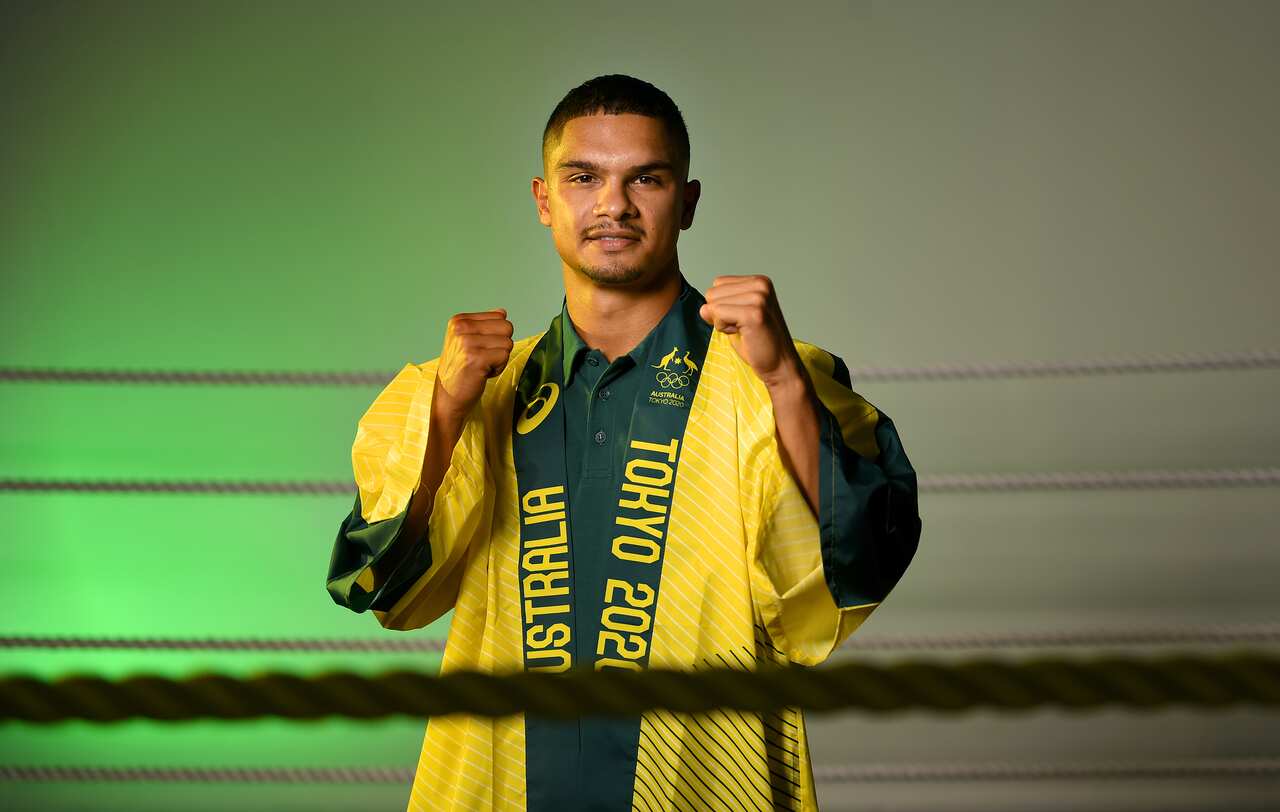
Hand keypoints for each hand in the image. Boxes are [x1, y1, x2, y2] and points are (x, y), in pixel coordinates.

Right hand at [433, 308, 513, 417]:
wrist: (448, 395)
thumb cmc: (461, 369)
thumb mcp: (467, 340)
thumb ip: (484, 325)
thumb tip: (502, 312)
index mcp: (459, 320)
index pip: (500, 316)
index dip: (496, 335)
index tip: (479, 348)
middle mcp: (461, 328)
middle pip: (507, 327)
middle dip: (501, 346)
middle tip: (483, 358)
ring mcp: (467, 342)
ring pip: (508, 343)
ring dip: (499, 359)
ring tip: (481, 366)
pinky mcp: (476, 358)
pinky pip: (504, 356)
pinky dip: (498, 368)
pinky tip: (482, 373)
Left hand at [698, 275, 804, 390]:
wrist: (780, 364)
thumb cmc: (759, 343)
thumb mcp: (736, 317)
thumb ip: (718, 307)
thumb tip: (703, 308)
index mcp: (759, 281)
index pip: (718, 283)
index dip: (722, 305)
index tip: (741, 318)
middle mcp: (760, 285)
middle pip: (713, 293)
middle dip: (721, 314)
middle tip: (744, 327)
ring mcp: (759, 297)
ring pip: (713, 304)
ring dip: (723, 322)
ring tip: (745, 330)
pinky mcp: (754, 313)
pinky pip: (718, 315)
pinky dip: (724, 329)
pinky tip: (744, 334)